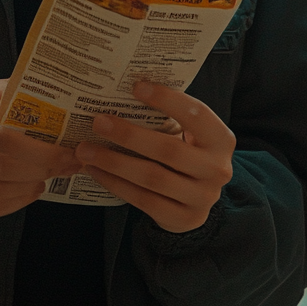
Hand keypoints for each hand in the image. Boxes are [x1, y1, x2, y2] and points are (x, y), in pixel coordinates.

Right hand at [0, 81, 77, 225]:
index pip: (1, 139)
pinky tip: (32, 189)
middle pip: (6, 168)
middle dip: (44, 166)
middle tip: (68, 162)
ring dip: (34, 183)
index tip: (65, 147)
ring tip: (52, 173)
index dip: (38, 147)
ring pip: (1, 192)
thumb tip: (28, 82)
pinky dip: (18, 201)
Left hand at [76, 80, 234, 231]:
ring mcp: (202, 198)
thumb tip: (122, 92)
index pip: (197, 115)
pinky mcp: (183, 218)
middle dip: (129, 135)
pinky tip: (95, 171)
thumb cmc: (186, 153)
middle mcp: (217, 169)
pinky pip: (143, 200)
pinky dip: (115, 184)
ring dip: (114, 162)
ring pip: (152, 178)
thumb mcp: (189, 134)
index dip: (168, 100)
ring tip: (85, 150)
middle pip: (169, 150)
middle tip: (98, 122)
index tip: (136, 87)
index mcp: (221, 139)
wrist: (197, 199)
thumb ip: (167, 117)